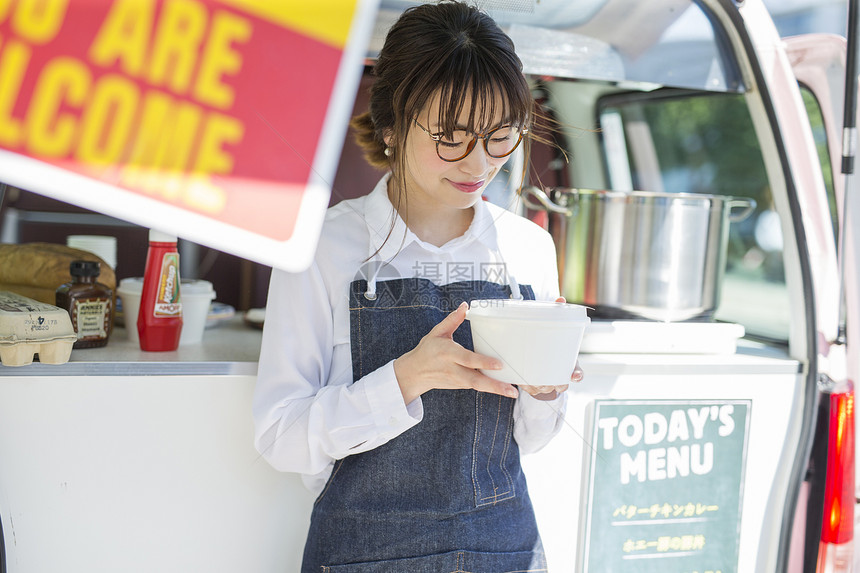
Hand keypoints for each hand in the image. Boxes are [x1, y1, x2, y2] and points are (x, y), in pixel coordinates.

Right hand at [393, 302, 518, 403]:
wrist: (413, 373)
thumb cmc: (427, 351)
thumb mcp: (437, 332)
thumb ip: (452, 320)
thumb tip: (465, 306)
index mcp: (447, 353)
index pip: (467, 359)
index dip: (483, 362)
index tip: (499, 364)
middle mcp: (453, 369)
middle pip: (475, 380)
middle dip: (494, 385)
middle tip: (512, 390)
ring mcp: (457, 380)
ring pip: (477, 386)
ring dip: (495, 389)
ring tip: (512, 392)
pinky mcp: (460, 386)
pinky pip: (477, 386)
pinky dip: (490, 388)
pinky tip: (505, 388)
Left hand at [520, 295, 584, 400]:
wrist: (538, 357)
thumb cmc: (548, 342)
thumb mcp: (554, 329)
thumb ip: (557, 313)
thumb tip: (560, 299)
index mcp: (569, 365)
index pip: (578, 373)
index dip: (577, 375)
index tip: (574, 375)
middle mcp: (560, 376)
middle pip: (561, 385)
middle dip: (552, 383)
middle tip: (544, 378)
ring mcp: (548, 383)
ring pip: (545, 390)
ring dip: (538, 387)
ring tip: (529, 380)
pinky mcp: (534, 386)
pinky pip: (531, 391)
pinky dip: (526, 388)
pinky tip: (521, 382)